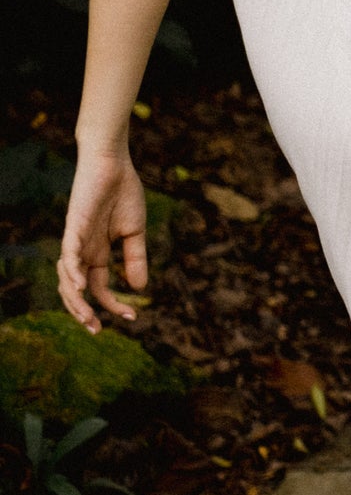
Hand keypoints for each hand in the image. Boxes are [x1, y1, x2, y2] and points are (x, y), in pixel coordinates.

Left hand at [57, 144, 149, 333]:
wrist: (113, 163)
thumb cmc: (123, 193)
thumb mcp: (135, 233)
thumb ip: (135, 259)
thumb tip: (139, 287)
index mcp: (98, 253)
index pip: (100, 288)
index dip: (114, 305)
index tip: (133, 317)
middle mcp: (83, 250)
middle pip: (76, 289)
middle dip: (83, 312)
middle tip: (96, 331)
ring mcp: (76, 239)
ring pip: (66, 277)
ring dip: (74, 300)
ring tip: (88, 317)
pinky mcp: (74, 225)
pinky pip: (69, 253)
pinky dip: (72, 272)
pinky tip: (80, 288)